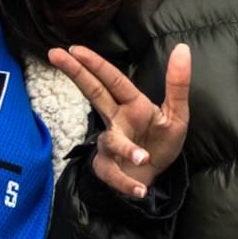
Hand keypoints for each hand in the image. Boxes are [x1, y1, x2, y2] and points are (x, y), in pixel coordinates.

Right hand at [48, 43, 191, 199]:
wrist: (153, 176)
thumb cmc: (161, 141)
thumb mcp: (177, 113)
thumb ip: (178, 84)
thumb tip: (182, 47)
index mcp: (132, 104)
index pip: (112, 79)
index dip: (95, 63)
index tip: (74, 48)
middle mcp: (116, 120)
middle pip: (93, 92)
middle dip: (75, 73)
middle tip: (54, 53)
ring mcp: (109, 144)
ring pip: (111, 142)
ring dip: (125, 149)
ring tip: (143, 157)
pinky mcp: (108, 169)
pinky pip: (114, 175)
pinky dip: (127, 184)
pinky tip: (141, 191)